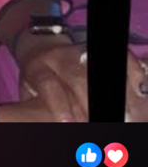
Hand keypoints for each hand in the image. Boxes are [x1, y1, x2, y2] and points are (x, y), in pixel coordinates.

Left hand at [20, 43, 147, 121]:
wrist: (39, 42)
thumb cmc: (36, 79)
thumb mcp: (29, 92)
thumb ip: (37, 107)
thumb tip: (52, 124)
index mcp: (37, 68)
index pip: (47, 85)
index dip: (58, 105)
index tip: (67, 124)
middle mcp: (58, 57)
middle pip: (77, 80)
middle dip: (91, 106)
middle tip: (107, 124)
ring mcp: (78, 50)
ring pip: (97, 71)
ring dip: (113, 95)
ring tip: (127, 115)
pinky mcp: (95, 46)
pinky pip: (115, 56)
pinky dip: (130, 72)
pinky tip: (138, 90)